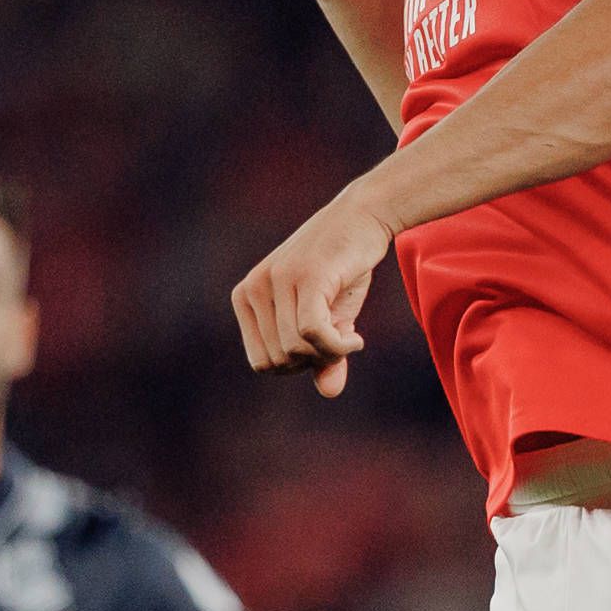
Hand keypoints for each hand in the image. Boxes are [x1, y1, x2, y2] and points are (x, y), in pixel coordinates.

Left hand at [229, 194, 387, 393]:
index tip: (321, 346)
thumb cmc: (342, 269)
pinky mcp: (306, 277)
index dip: (295, 365)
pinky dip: (337, 347)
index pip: (262, 363)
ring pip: (295, 349)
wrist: (363, 218)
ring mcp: (277, 280)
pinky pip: (311, 332)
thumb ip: (323, 357)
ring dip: (329, 352)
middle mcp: (254, 288)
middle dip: (312, 360)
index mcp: (246, 298)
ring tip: (348, 334)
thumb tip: (329, 392)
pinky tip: (356, 338)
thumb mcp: (330, 319)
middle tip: (338, 338)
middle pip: (278, 360)